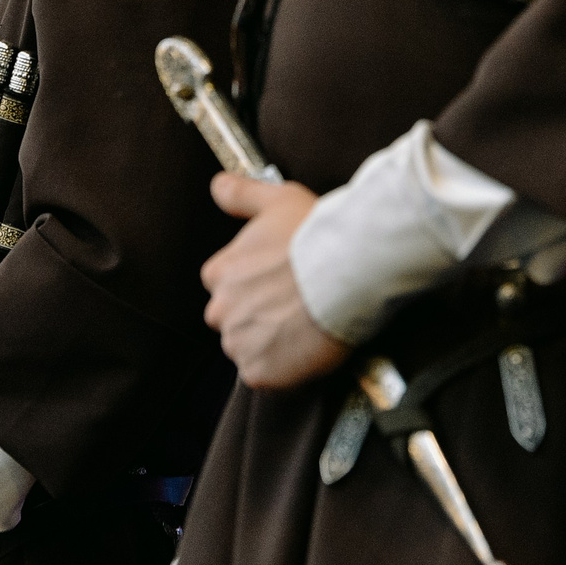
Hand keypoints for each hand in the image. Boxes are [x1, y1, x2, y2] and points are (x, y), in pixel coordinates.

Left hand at [203, 172, 350, 388]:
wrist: (348, 267)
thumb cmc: (314, 233)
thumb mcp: (276, 198)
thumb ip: (241, 194)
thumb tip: (218, 186)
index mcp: (219, 273)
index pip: (224, 286)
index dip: (253, 287)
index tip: (278, 284)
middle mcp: (220, 309)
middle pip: (233, 320)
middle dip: (257, 318)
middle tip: (294, 308)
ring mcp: (239, 343)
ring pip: (248, 350)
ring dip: (270, 344)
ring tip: (304, 329)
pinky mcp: (261, 373)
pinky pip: (267, 377)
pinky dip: (284, 370)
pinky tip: (307, 350)